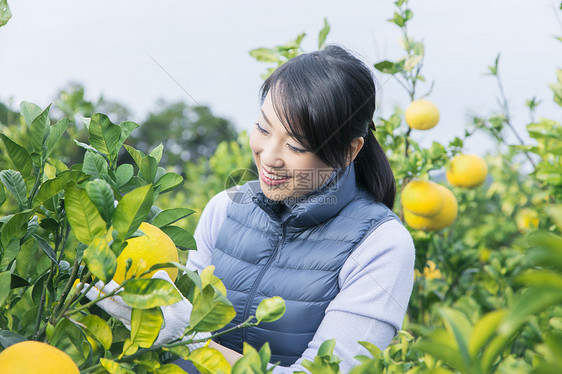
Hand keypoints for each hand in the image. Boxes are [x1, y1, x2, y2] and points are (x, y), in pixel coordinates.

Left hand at [80, 270, 210, 347]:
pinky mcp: (138, 318)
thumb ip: (167, 288)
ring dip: (101, 297)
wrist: (190, 334)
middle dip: (96, 295)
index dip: (107, 293)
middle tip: (81, 283)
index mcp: (143, 320)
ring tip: (88, 284)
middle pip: (111, 306)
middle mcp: (135, 321)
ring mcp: (135, 321)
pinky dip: (113, 298)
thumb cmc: (186, 320)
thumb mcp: (180, 305)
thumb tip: (157, 273)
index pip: (120, 304)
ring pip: (114, 308)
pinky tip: (105, 290)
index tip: (96, 281)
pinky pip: (122, 308)